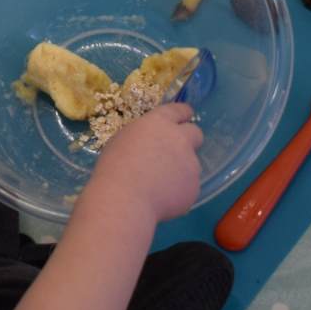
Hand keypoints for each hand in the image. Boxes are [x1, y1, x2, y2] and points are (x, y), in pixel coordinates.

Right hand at [89, 104, 203, 223]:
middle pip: (196, 133)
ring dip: (179, 169)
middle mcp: (180, 139)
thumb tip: (154, 144)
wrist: (125, 199)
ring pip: (190, 163)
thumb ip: (146, 137)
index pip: (179, 110)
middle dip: (189, 140)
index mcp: (159, 123)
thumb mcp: (125, 140)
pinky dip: (178, 191)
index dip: (183, 113)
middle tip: (175, 152)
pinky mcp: (194, 187)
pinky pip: (188, 186)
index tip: (184, 116)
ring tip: (158, 185)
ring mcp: (191, 164)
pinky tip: (161, 198)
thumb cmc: (115, 167)